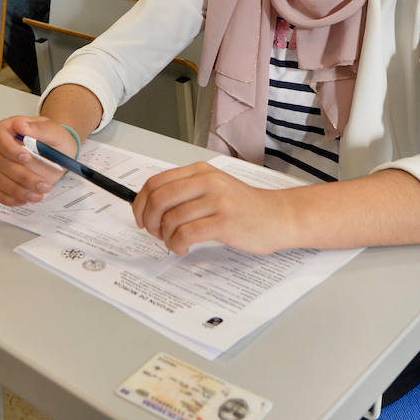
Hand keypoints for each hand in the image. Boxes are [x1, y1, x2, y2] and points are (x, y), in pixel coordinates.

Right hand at [0, 115, 75, 205]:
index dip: (8, 148)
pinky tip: (25, 198)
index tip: (26, 158)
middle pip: (0, 163)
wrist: (61, 154)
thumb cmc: (55, 140)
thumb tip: (20, 125)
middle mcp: (1, 147)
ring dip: (17, 190)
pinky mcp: (0, 181)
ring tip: (38, 194)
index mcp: (9, 129)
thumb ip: (38, 128)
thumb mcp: (54, 132)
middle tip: (43, 184)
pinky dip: (9, 198)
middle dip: (22, 176)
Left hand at [133, 162, 292, 254]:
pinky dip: (177, 245)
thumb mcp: (215, 187)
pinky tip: (183, 248)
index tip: (140, 217)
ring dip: (165, 236)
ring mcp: (217, 201)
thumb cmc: (246, 206)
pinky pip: (187, 234)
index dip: (141, 202)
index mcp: (201, 171)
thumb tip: (152, 206)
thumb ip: (187, 191)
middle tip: (153, 232)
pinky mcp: (224, 222)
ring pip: (172, 218)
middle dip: (148, 219)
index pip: (156, 182)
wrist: (279, 216)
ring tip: (174, 242)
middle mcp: (208, 182)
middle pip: (159, 198)